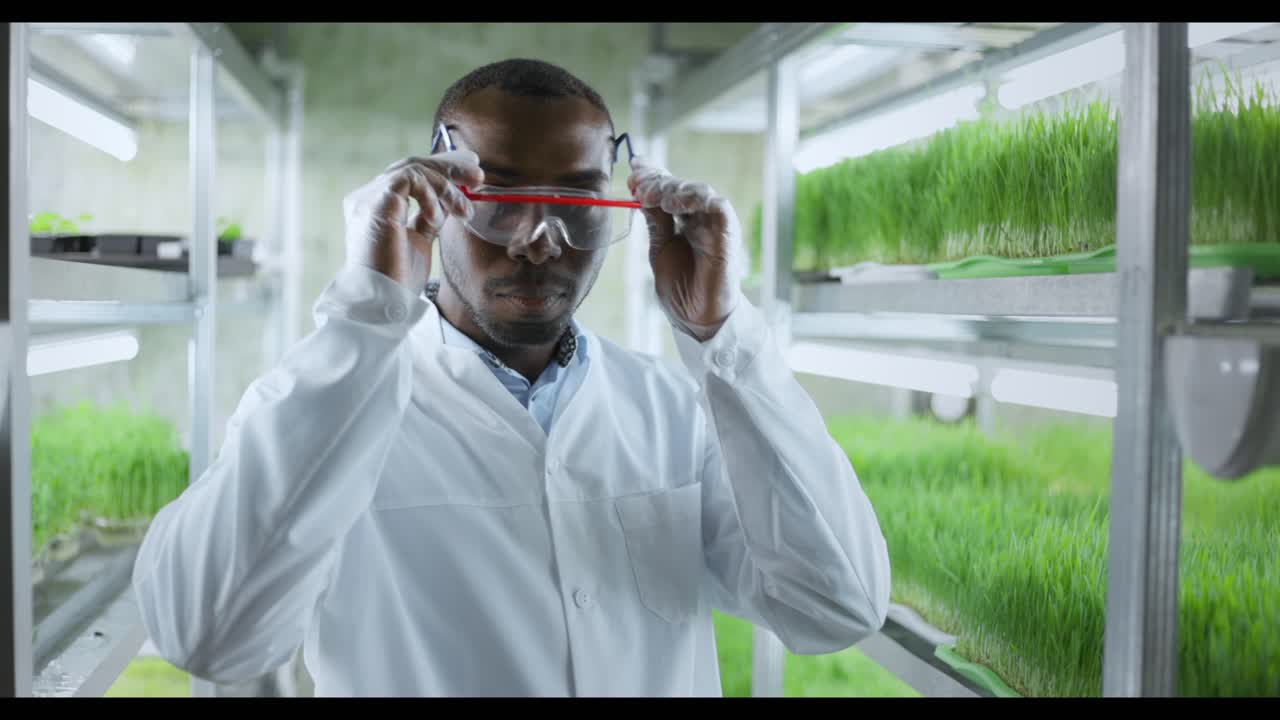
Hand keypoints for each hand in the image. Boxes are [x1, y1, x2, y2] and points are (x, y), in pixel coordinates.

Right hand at [342, 150, 483, 290]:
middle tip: (479, 177)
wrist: (383, 301)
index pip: (408, 176)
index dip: (440, 170)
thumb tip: (447, 202)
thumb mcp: (420, 241)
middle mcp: (367, 197)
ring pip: (413, 168)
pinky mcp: (376, 202)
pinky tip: (439, 217)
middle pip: (411, 165)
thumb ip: (427, 218)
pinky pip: (410, 178)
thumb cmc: (398, 279)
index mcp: (375, 206)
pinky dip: (431, 194)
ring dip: (446, 186)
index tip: (470, 175)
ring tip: (464, 210)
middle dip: (449, 168)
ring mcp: (368, 198)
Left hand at [628, 159, 745, 341]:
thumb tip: (640, 192)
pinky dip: (696, 199)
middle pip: (682, 186)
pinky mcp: (728, 235)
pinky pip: (718, 207)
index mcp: (686, 222)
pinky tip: (674, 204)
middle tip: (638, 188)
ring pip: (699, 191)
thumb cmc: (681, 289)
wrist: (697, 319)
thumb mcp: (659, 248)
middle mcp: (702, 219)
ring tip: (652, 196)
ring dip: (673, 188)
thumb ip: (655, 221)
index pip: (671, 189)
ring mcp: (716, 226)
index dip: (653, 175)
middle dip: (657, 182)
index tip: (634, 168)